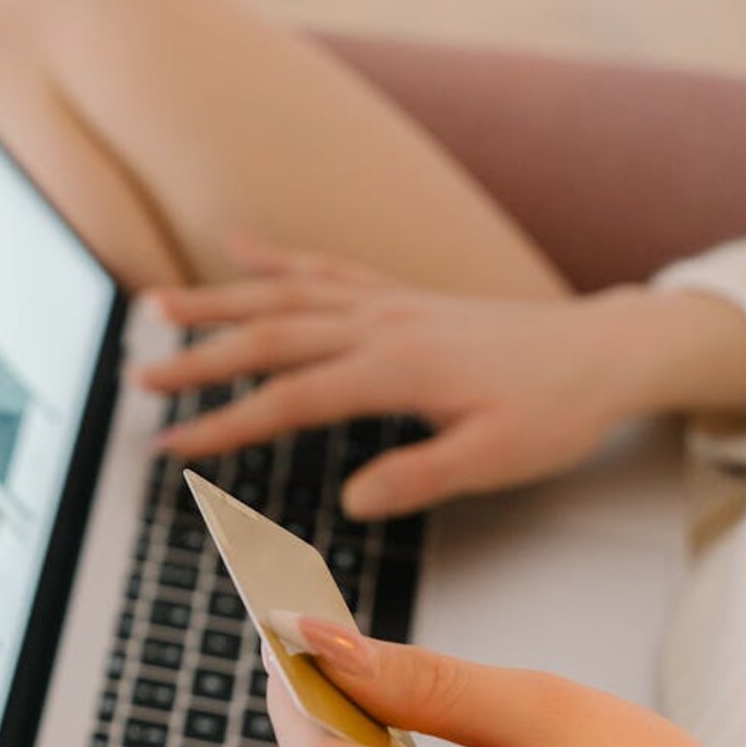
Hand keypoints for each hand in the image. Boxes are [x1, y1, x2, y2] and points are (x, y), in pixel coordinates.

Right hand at [137, 234, 745, 517]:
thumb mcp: (499, 458)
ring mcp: (387, 304)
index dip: (223, 426)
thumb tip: (352, 499)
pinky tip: (237, 248)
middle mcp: (381, 325)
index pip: (287, 399)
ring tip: (156, 306)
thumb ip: (421, 477)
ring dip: (218, 300)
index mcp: (395, 369)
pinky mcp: (400, 297)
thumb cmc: (556, 409)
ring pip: (285, 295)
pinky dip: (276, 258)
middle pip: (269, 338)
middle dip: (198, 360)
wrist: (606, 351)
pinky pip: (325, 268)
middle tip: (139, 382)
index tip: (171, 448)